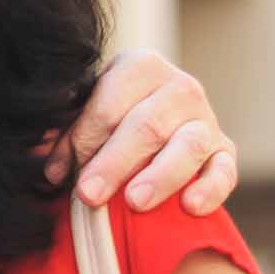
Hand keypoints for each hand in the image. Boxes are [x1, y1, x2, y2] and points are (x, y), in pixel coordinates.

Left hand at [44, 49, 237, 213]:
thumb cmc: (110, 121)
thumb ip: (67, 134)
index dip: (82, 140)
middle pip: (146, 125)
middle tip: (89, 194)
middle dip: (114, 162)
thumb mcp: (86, 115)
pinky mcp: (225, 151)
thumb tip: (49, 166)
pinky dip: (211, 189)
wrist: (155, 125)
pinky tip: (190, 207)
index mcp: (140, 66)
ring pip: (187, 145)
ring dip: (160, 176)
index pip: (109, 104)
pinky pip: (225, 170)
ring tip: (135, 202)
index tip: (58, 174)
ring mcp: (207, 119)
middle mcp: (179, 87)